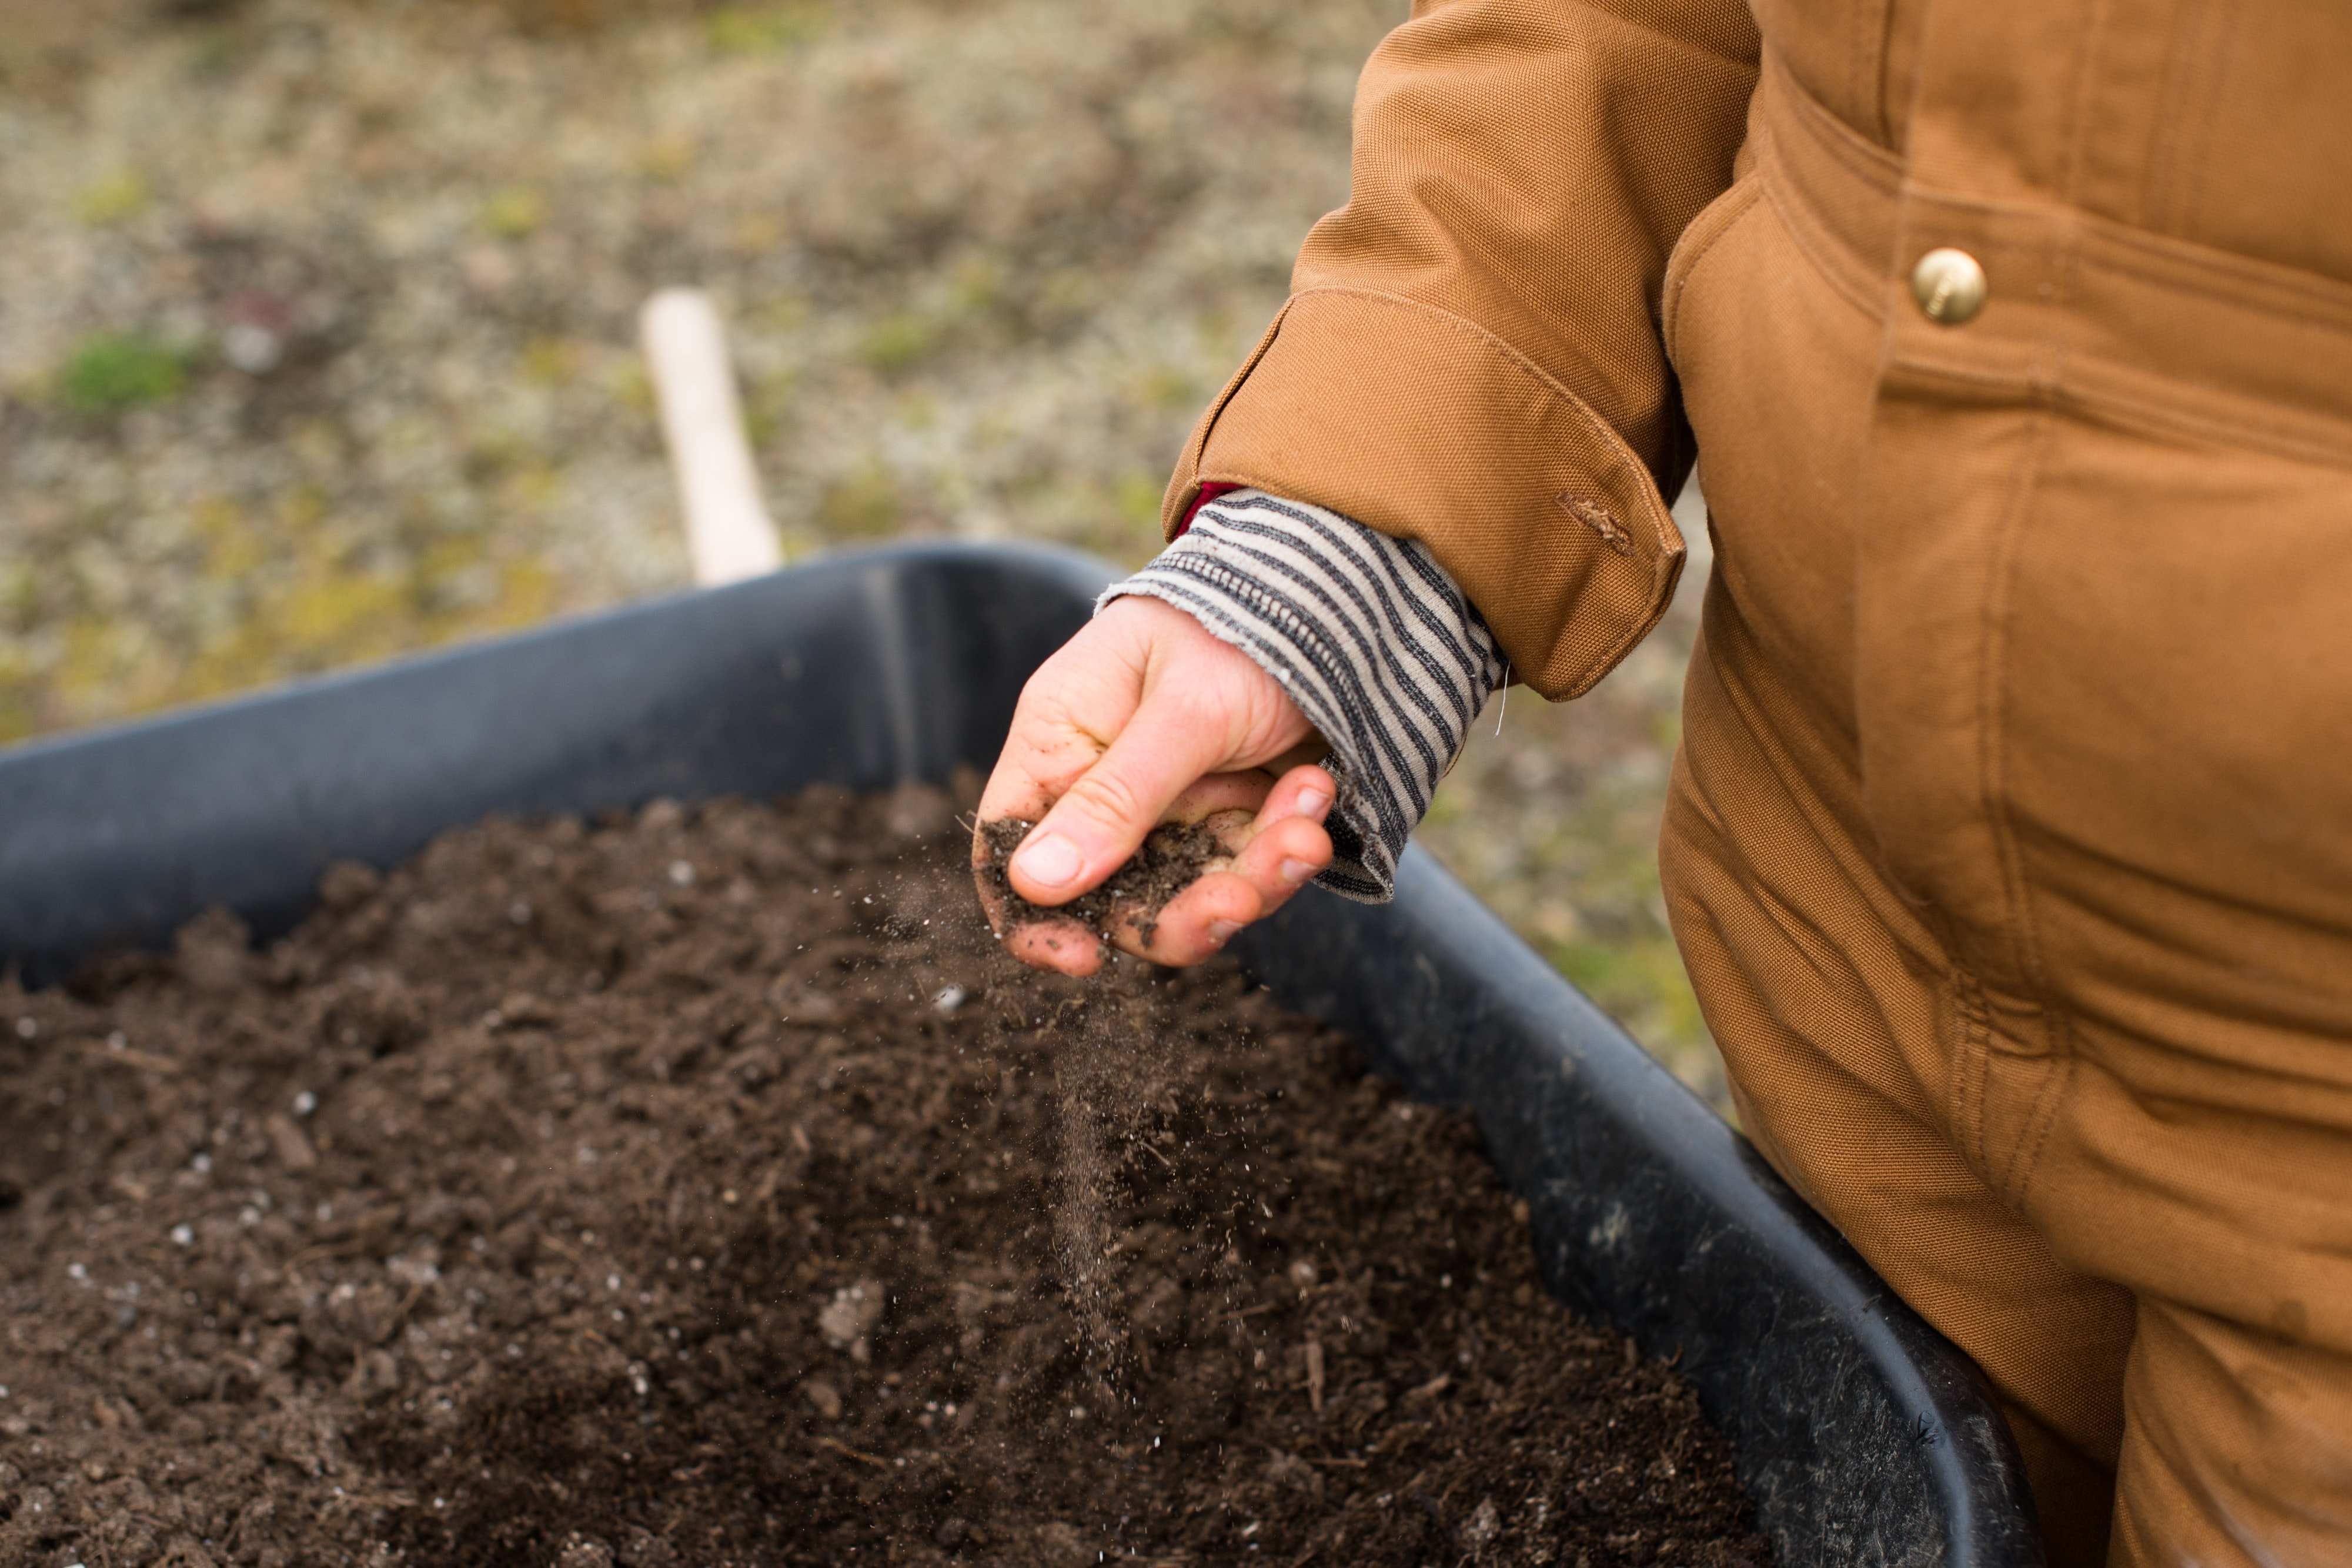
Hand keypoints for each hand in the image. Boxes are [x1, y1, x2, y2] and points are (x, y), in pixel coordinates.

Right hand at [973, 596, 1335, 975]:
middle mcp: (1106, 782)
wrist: (1334, 595)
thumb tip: (1034, 884)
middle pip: (1115, 893)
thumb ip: (1116, 798)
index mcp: (1061, 740)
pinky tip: (1315, 791)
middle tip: (1241, 899)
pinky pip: (1248, 867)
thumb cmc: (1236, 626)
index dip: (1034, 916)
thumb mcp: (1181, 712)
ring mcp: (1173, 804)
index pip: (1012, 846)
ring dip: (1255, 875)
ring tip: (1305, 832)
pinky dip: (1288, 842)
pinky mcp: (1232, 814)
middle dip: (1184, 910)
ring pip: (1192, 891)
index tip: (1084, 960)